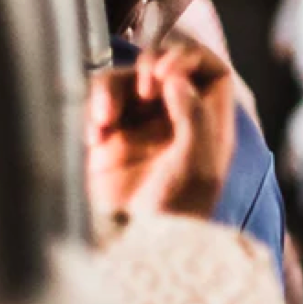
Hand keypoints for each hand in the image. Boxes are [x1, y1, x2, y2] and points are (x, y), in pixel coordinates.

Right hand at [89, 35, 237, 225]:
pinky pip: (98, 101)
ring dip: (112, 89)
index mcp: (207, 123)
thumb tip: (176, 79)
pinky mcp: (107, 136)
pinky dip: (93, 108)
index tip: (168, 73)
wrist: (131, 245)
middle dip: (152, 63)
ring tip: (104, 120)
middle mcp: (174, 119)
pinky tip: (94, 137)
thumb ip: (194, 117)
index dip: (191, 58)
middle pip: (166, 64)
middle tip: (146, 86)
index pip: (210, 70)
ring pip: (126, 79)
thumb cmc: (171, 213)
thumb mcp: (196, 167)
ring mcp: (138, 126)